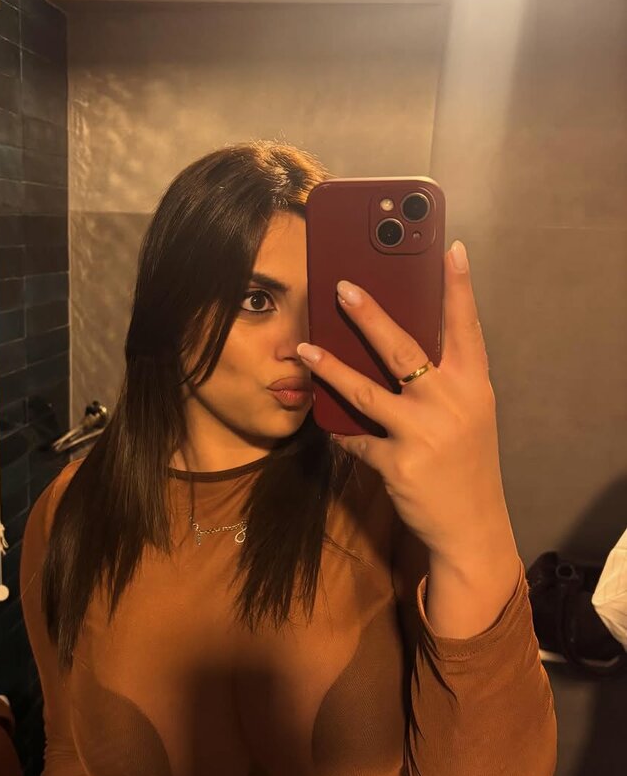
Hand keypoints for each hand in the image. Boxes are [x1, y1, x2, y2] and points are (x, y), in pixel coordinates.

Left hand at [297, 241, 511, 562]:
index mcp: (472, 386)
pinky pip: (356, 437)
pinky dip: (340, 429)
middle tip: (341, 287)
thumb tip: (400, 349)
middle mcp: (450, 404)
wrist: (471, 526)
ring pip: (365, 391)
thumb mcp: (468, 416)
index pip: (466, 328)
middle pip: (402, 349)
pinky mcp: (397, 462)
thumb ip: (441, 383)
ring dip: (330, 367)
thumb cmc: (466, 463)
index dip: (459, 288)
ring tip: (304, 348)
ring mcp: (422, 433)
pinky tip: (325, 421)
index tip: (450, 249)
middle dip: (369, 315)